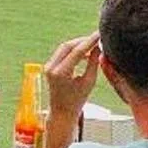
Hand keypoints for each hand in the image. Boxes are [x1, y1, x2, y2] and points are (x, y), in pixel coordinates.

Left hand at [43, 32, 101, 146]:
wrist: (61, 113)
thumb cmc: (77, 101)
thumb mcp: (89, 82)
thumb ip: (93, 63)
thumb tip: (98, 47)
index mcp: (61, 73)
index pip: (77, 51)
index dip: (89, 41)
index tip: (99, 34)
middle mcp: (51, 67)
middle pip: (68, 46)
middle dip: (83, 41)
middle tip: (96, 38)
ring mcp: (48, 66)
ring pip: (64, 48)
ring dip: (78, 45)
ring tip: (93, 47)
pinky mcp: (49, 66)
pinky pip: (61, 53)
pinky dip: (73, 51)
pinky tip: (85, 54)